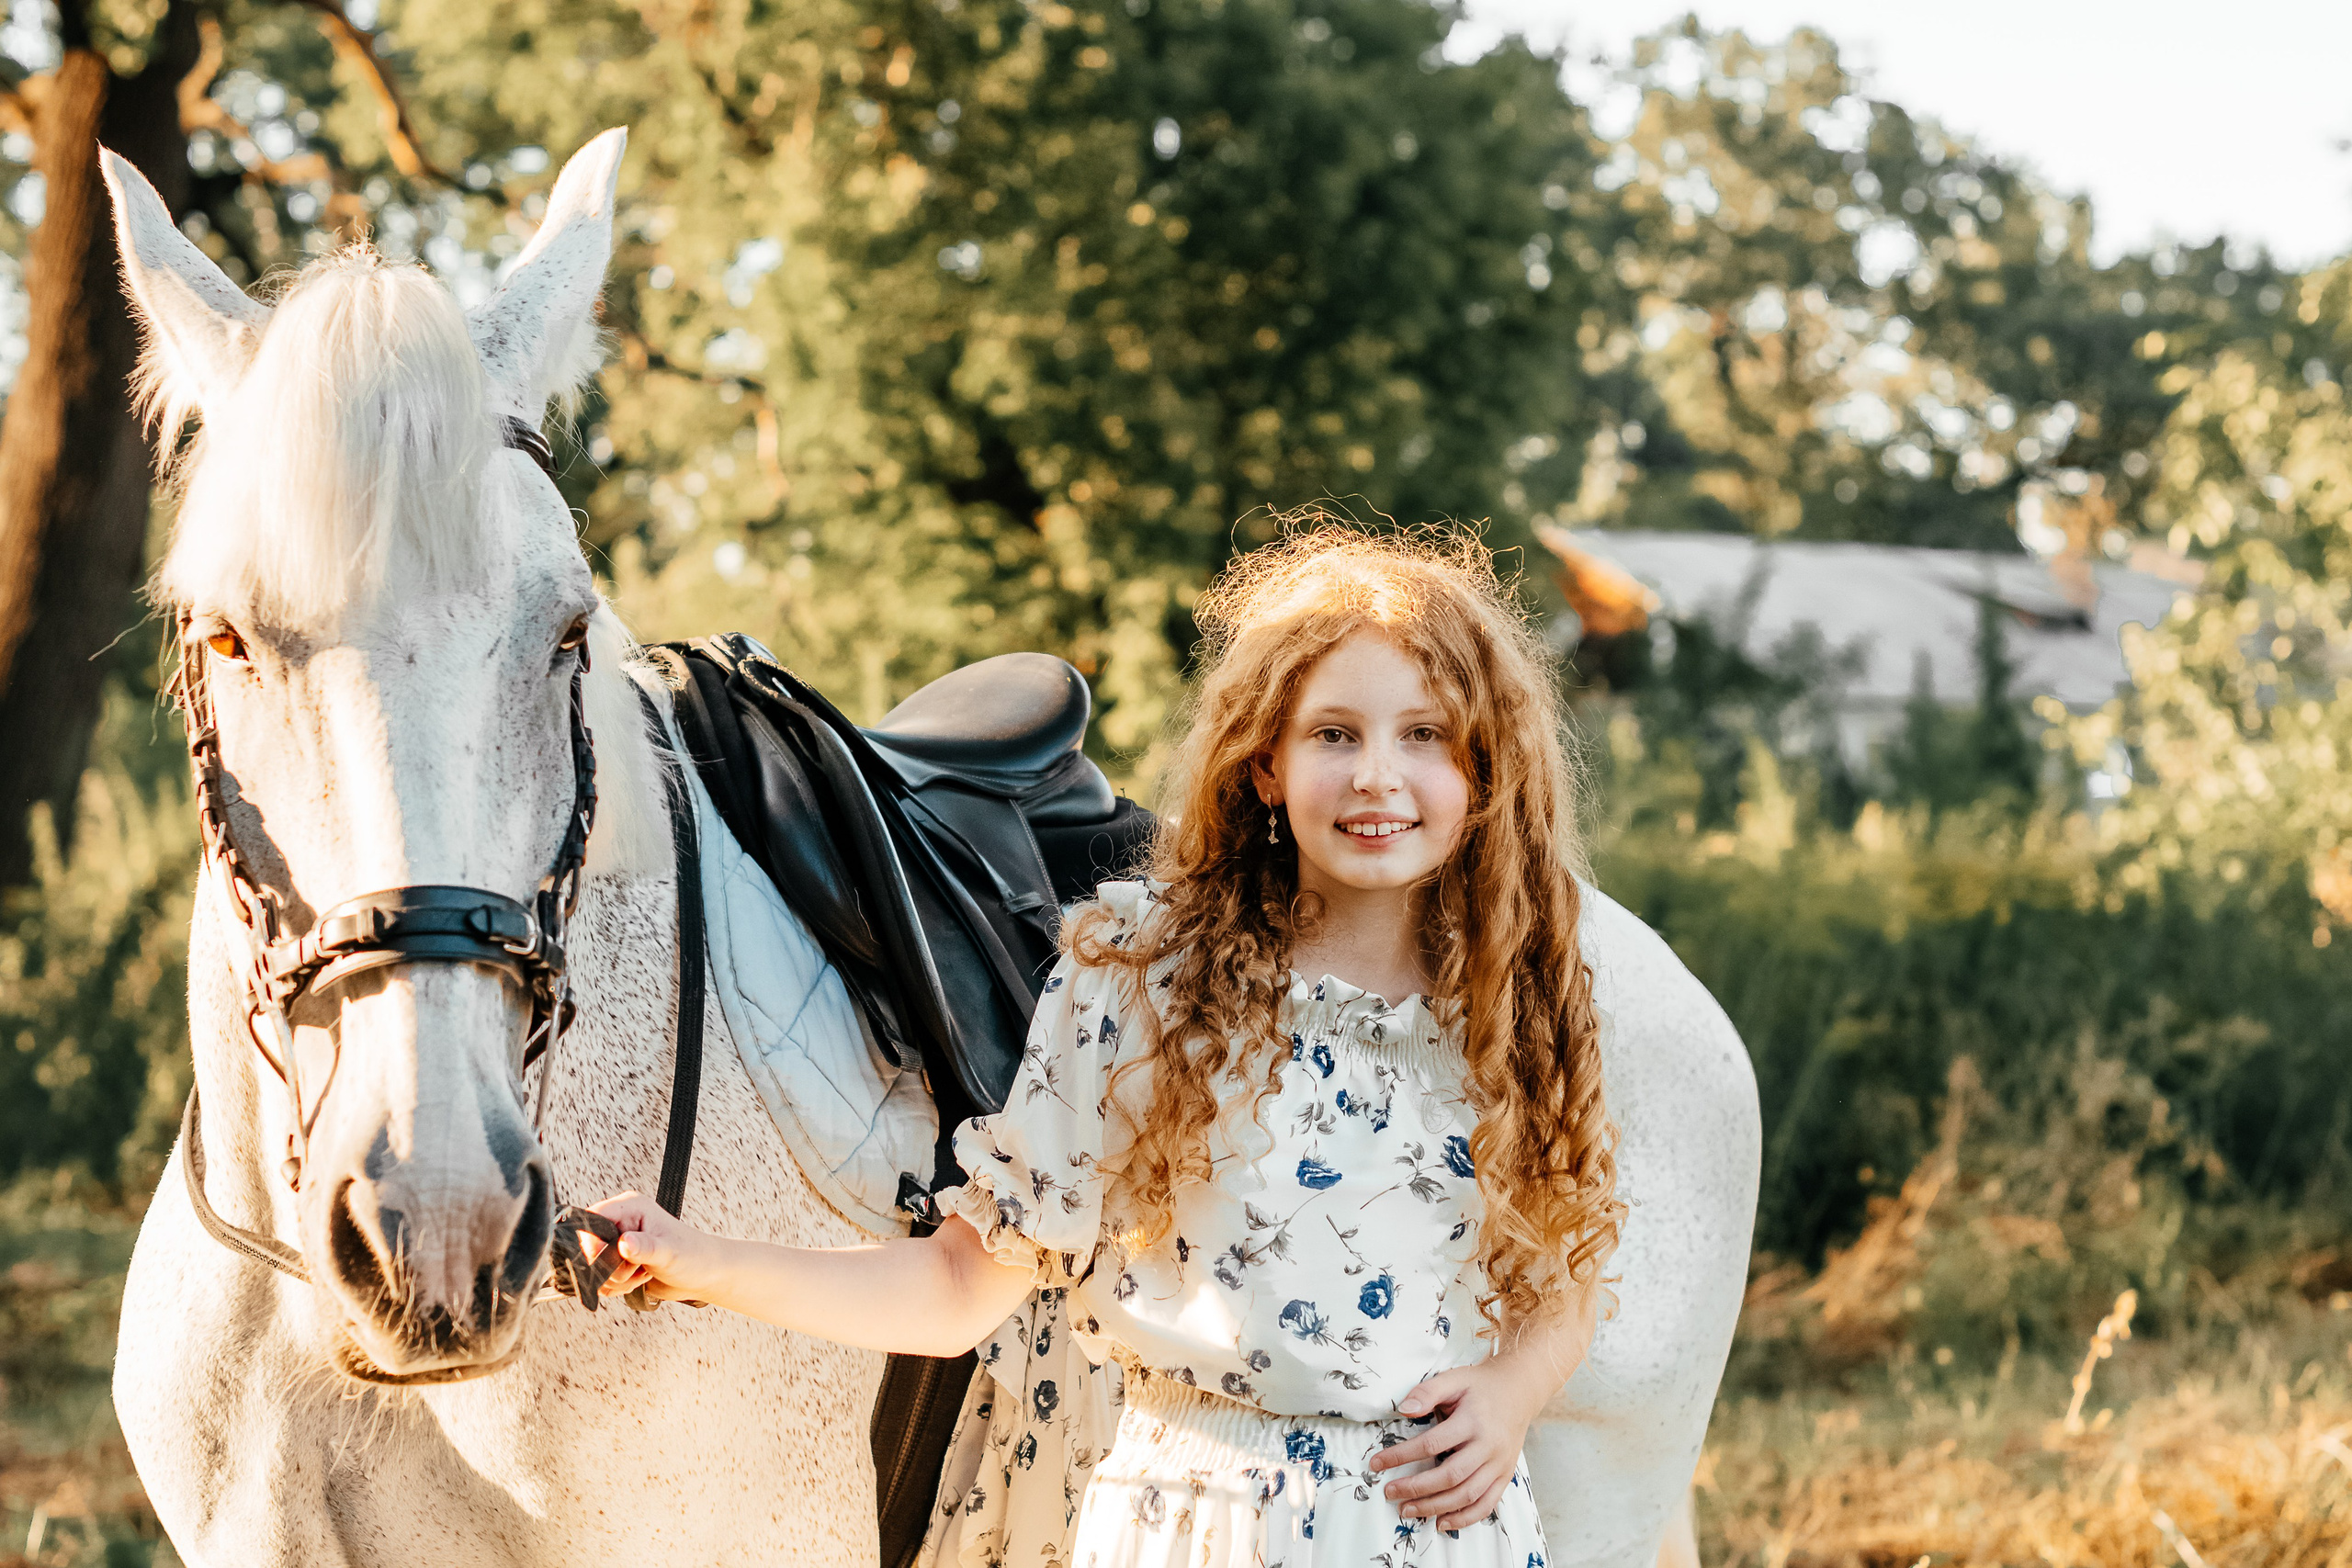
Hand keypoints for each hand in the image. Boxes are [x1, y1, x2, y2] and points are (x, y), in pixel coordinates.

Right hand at [585, 1190, 730, 1304]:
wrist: (705, 1275)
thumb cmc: (694, 1255)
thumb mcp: (669, 1252)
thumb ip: (645, 1248)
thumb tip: (624, 1243)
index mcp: (631, 1208)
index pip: (593, 1217)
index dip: (592, 1241)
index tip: (604, 1258)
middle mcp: (623, 1223)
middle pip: (590, 1247)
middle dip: (610, 1266)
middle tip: (636, 1267)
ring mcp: (620, 1244)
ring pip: (596, 1268)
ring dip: (618, 1279)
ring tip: (643, 1272)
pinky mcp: (620, 1263)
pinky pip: (604, 1280)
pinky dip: (619, 1286)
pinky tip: (640, 1279)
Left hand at [1365, 1358, 1550, 1531]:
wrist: (1519, 1391)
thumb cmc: (1480, 1386)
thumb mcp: (1453, 1379)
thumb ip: (1427, 1392)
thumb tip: (1404, 1409)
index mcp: (1473, 1421)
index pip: (1431, 1443)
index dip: (1401, 1456)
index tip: (1377, 1463)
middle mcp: (1488, 1446)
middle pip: (1450, 1476)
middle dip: (1416, 1488)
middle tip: (1390, 1493)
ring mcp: (1499, 1464)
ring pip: (1467, 1495)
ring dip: (1435, 1507)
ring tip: (1408, 1509)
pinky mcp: (1505, 1476)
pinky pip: (1487, 1505)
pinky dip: (1465, 1519)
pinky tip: (1441, 1522)